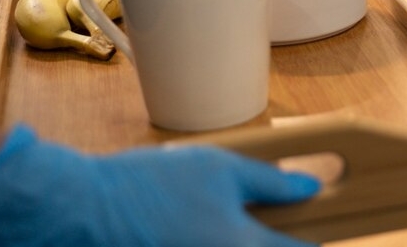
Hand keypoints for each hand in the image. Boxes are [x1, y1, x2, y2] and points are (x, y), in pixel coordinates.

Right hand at [0, 125, 320, 246]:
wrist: (82, 212)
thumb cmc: (149, 186)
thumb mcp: (220, 168)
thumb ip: (271, 180)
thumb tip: (311, 186)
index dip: (315, 243)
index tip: (324, 233)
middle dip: (277, 243)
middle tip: (272, 228)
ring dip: (246, 244)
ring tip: (226, 224)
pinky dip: (216, 245)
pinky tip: (200, 231)